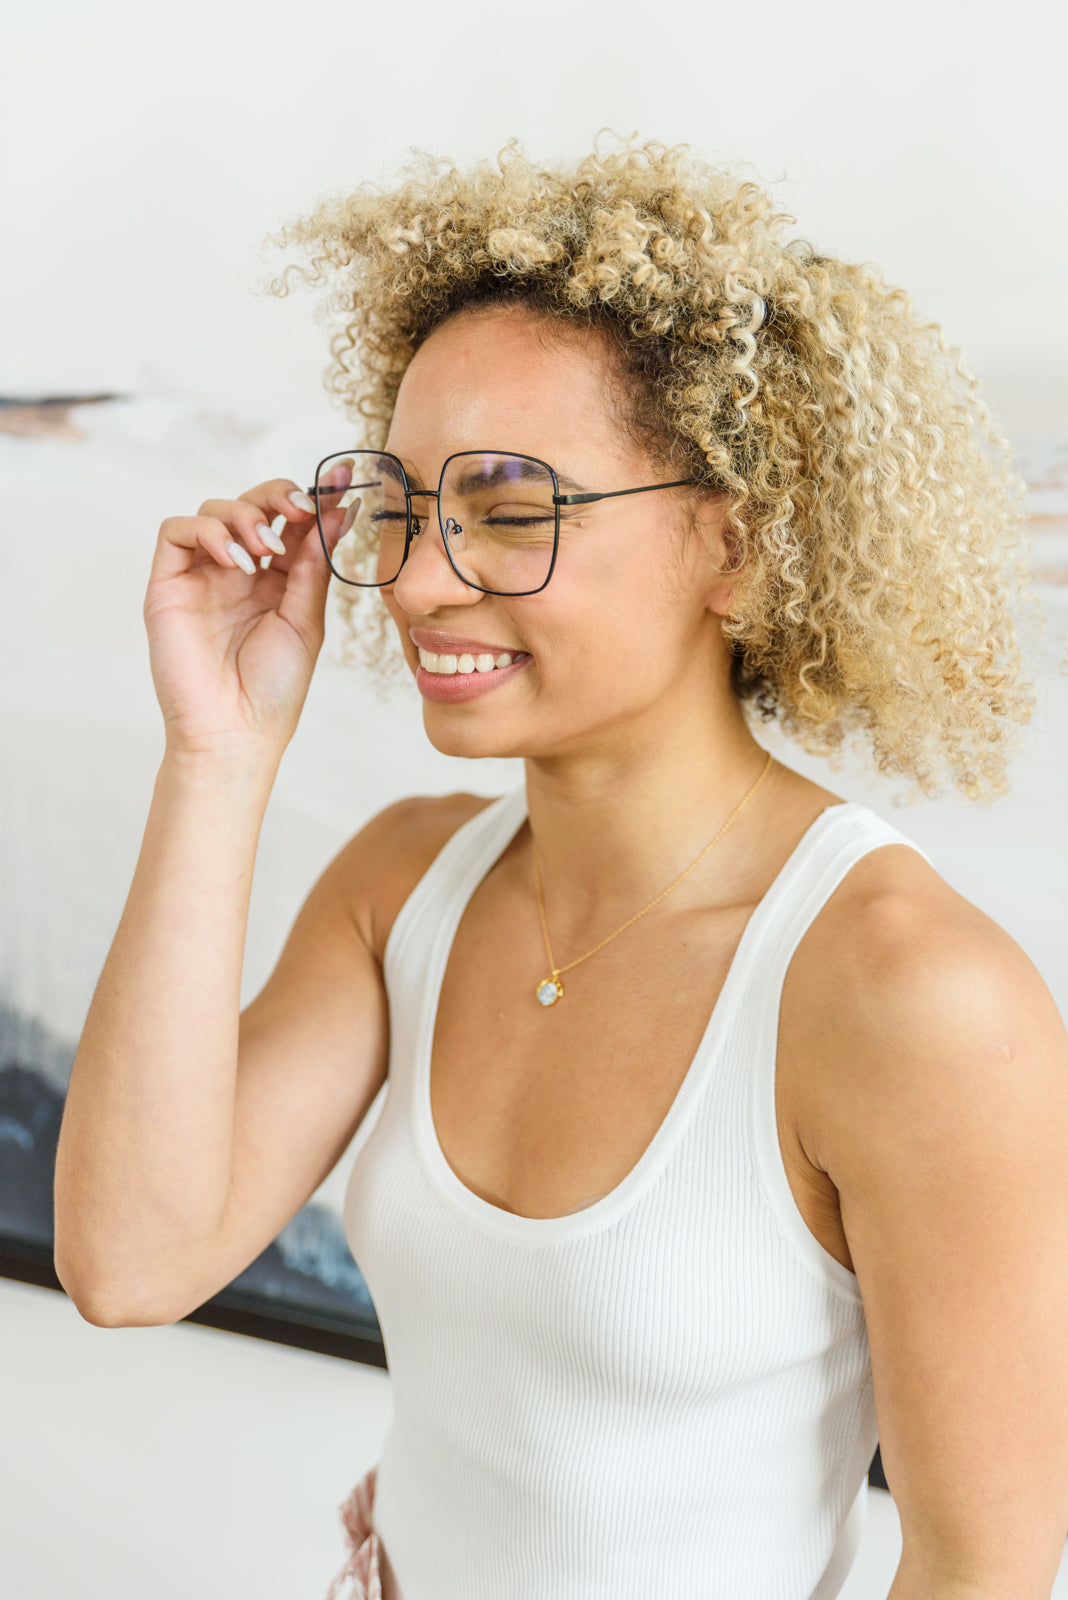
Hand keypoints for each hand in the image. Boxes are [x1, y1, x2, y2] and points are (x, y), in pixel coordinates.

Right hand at [143, 469, 352, 757]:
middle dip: (277, 496)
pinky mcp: (168, 585)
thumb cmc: (273, 689)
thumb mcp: (306, 620)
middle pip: (251, 505)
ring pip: (214, 510)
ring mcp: (201, 576)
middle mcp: (238, 573)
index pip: (290, 523)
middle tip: (298, 509)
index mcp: (276, 581)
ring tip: (265, 548)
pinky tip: (236, 559)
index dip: (313, 499)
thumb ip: (315, 564)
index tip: (341, 480)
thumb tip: (340, 510)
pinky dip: (208, 531)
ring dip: (245, 515)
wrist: (235, 733)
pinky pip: (177, 532)